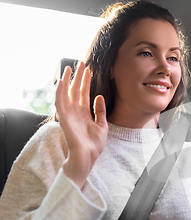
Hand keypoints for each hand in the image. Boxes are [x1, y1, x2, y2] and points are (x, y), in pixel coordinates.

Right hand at [55, 62, 107, 188]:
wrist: (88, 157)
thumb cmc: (94, 145)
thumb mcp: (102, 125)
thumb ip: (100, 110)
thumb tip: (99, 96)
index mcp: (84, 113)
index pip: (84, 93)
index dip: (86, 81)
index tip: (89, 69)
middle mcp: (76, 112)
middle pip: (76, 90)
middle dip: (79, 76)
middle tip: (82, 62)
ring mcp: (69, 114)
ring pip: (67, 92)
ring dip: (68, 80)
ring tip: (72, 67)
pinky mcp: (64, 118)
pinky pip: (60, 102)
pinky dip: (60, 91)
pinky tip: (63, 81)